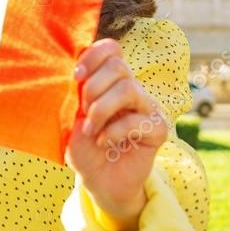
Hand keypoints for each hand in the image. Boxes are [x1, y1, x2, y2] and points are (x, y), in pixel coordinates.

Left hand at [65, 39, 166, 230]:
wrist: (98, 181)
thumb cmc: (83, 147)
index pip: (111, 49)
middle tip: (83, 110)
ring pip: (129, 88)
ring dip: (102, 109)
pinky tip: (103, 142)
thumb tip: (76, 75)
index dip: (93, 56)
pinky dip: (114, 131)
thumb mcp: (72, 118)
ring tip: (91, 129)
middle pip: (119, 65)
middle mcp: (131, 89)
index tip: (75, 76)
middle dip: (94, 87)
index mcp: (109, 80)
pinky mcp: (158, 130)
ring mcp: (146, 108)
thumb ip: (75, 95)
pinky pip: (138, 120)